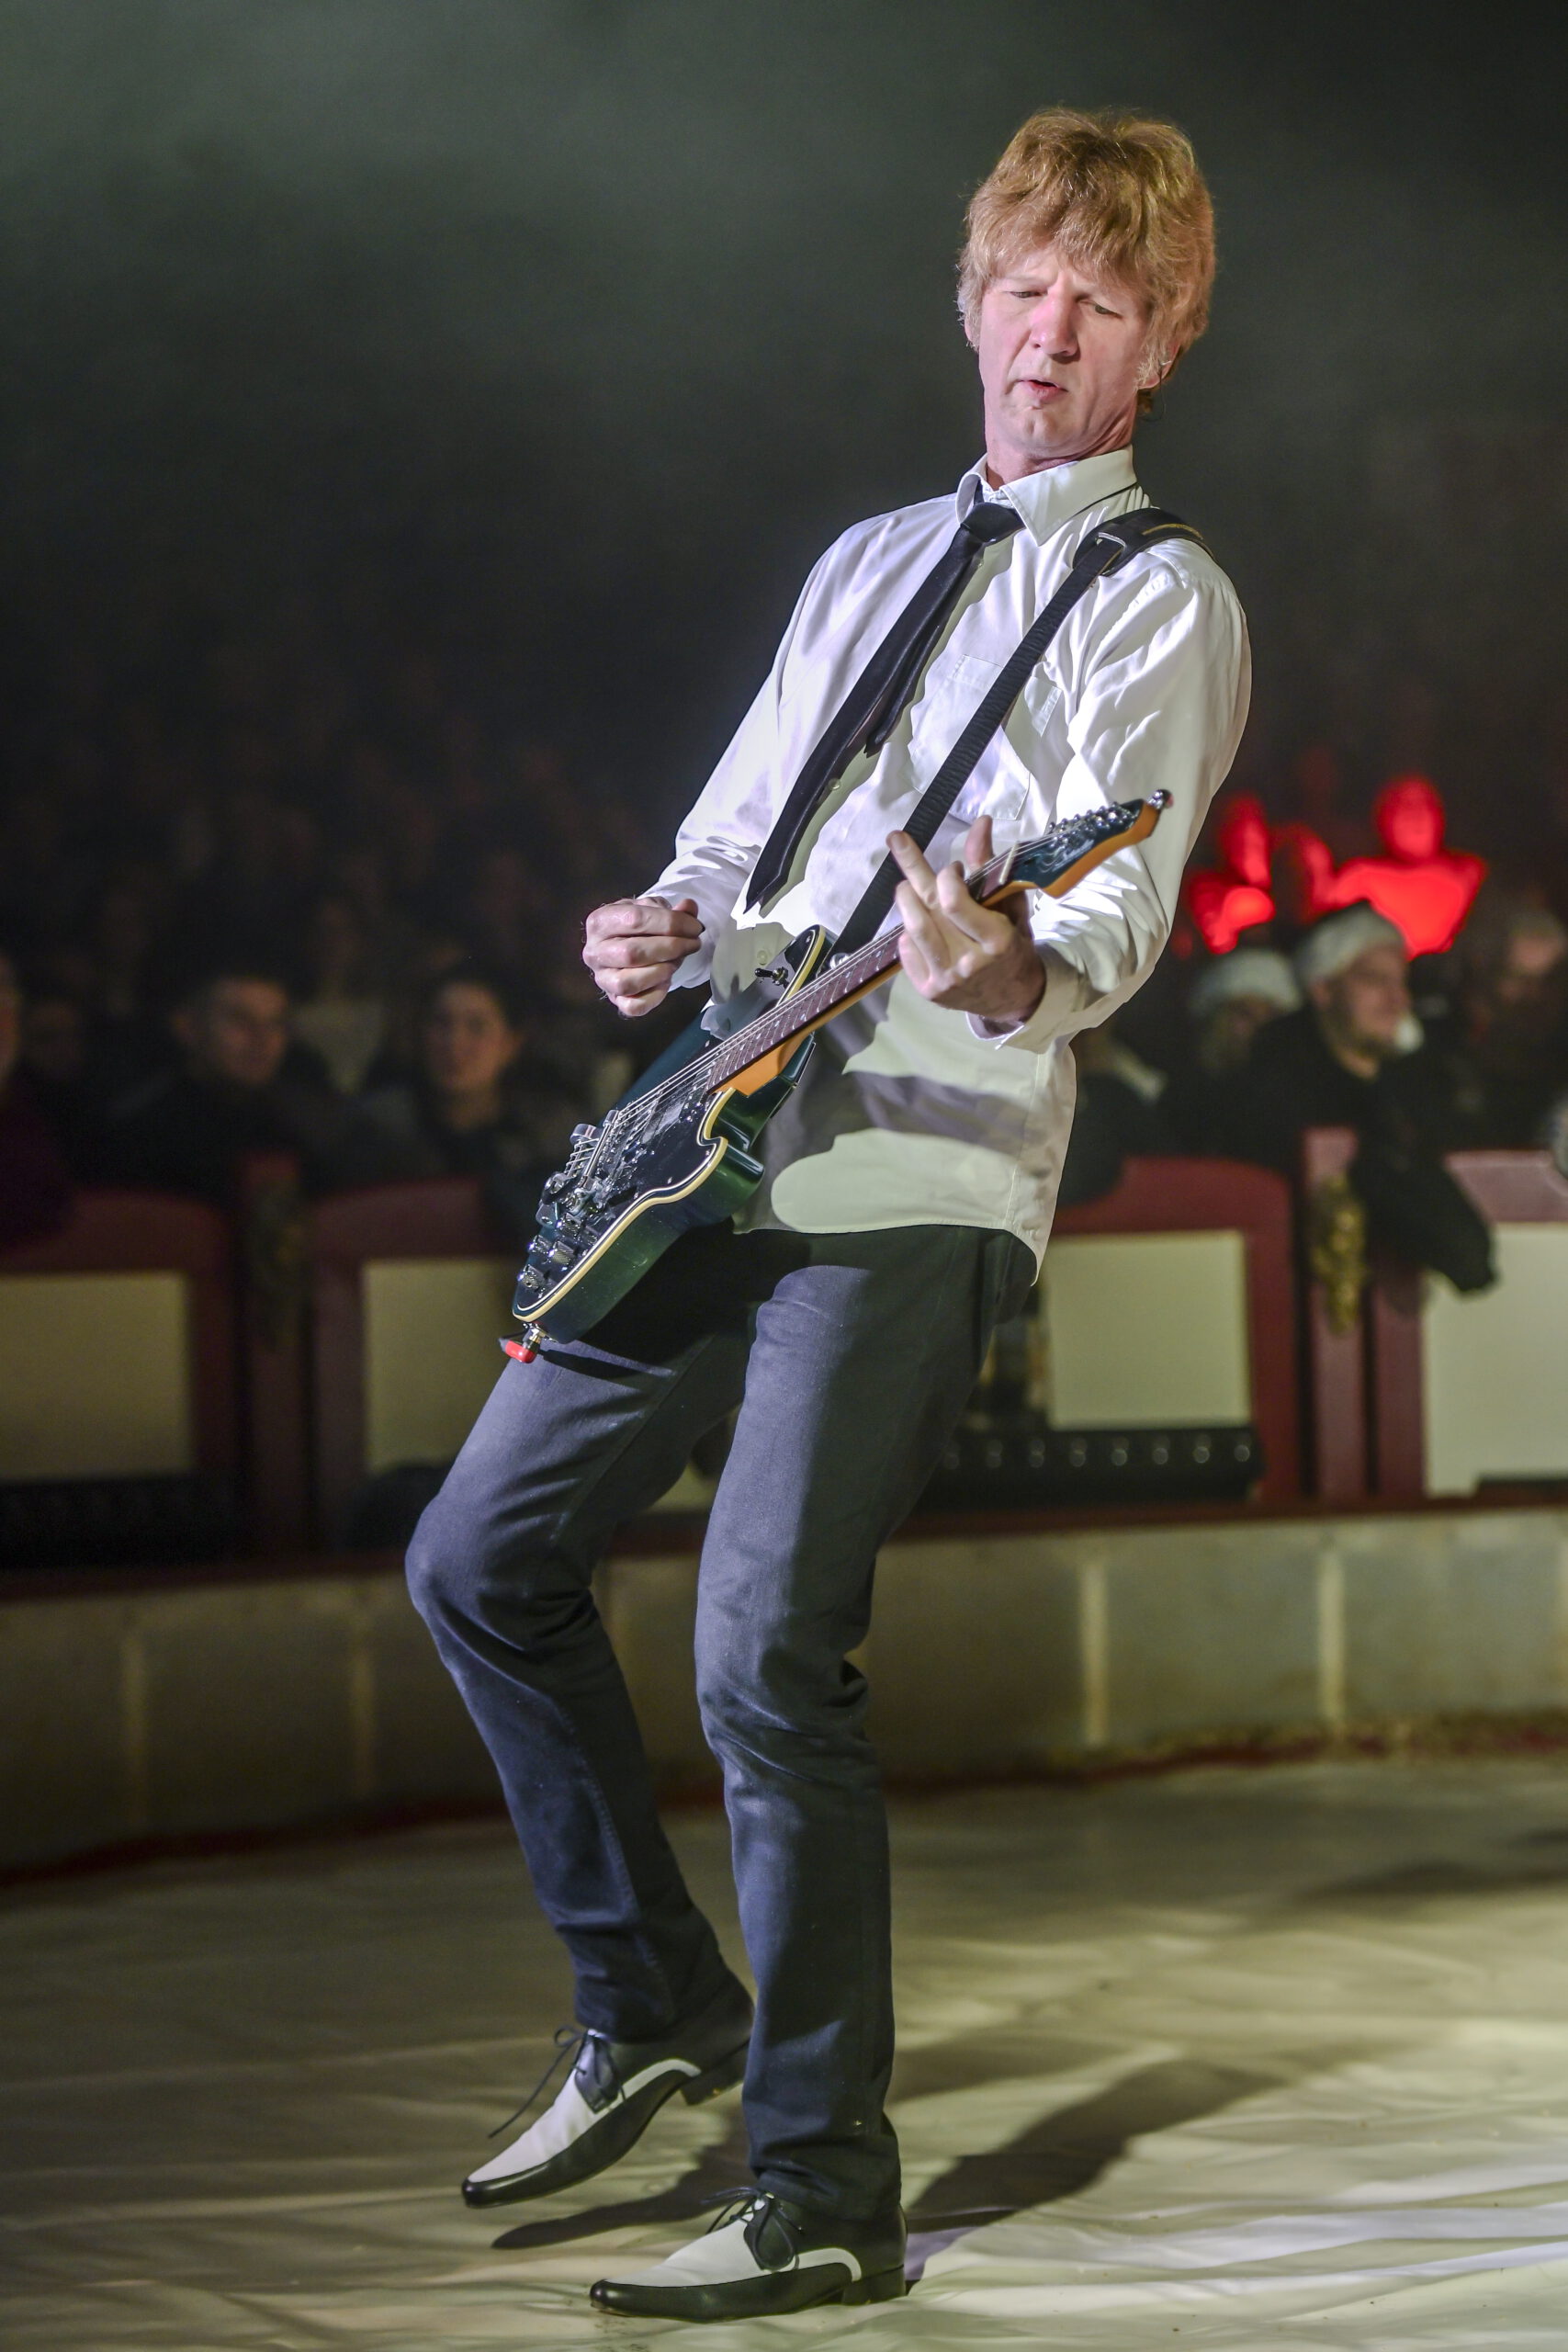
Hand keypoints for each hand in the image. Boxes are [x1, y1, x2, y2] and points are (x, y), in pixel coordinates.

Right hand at [582, 895, 702, 1017]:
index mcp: (600, 922)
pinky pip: (633, 1006)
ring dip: (661, 971)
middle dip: (671, 948)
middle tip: (692, 944)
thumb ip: (673, 910)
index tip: (694, 927)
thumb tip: (689, 908)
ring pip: (628, 982)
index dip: (670, 923)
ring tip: (677, 960)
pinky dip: (655, 996)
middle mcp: (594, 951)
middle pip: (632, 953)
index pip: (635, 920)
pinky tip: (666, 981)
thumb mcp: (653, 909)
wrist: (625, 945)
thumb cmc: (639, 926)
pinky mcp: (614, 999)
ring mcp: (602, 979)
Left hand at [890, 816, 1045, 1026]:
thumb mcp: (1011, 906)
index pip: (954, 902)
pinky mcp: (929, 991)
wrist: (1014, 998)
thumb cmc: (1015, 945)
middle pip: (928, 912)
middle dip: (911, 873)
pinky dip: (908, 932)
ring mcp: (947, 980)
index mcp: (997, 941)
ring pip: (913, 930)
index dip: (945, 877)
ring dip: (905, 900)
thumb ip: (990, 865)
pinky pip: (906, 952)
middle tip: (899, 843)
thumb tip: (980, 822)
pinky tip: (918, 925)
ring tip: (905, 887)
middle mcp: (969, 964)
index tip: (951, 868)